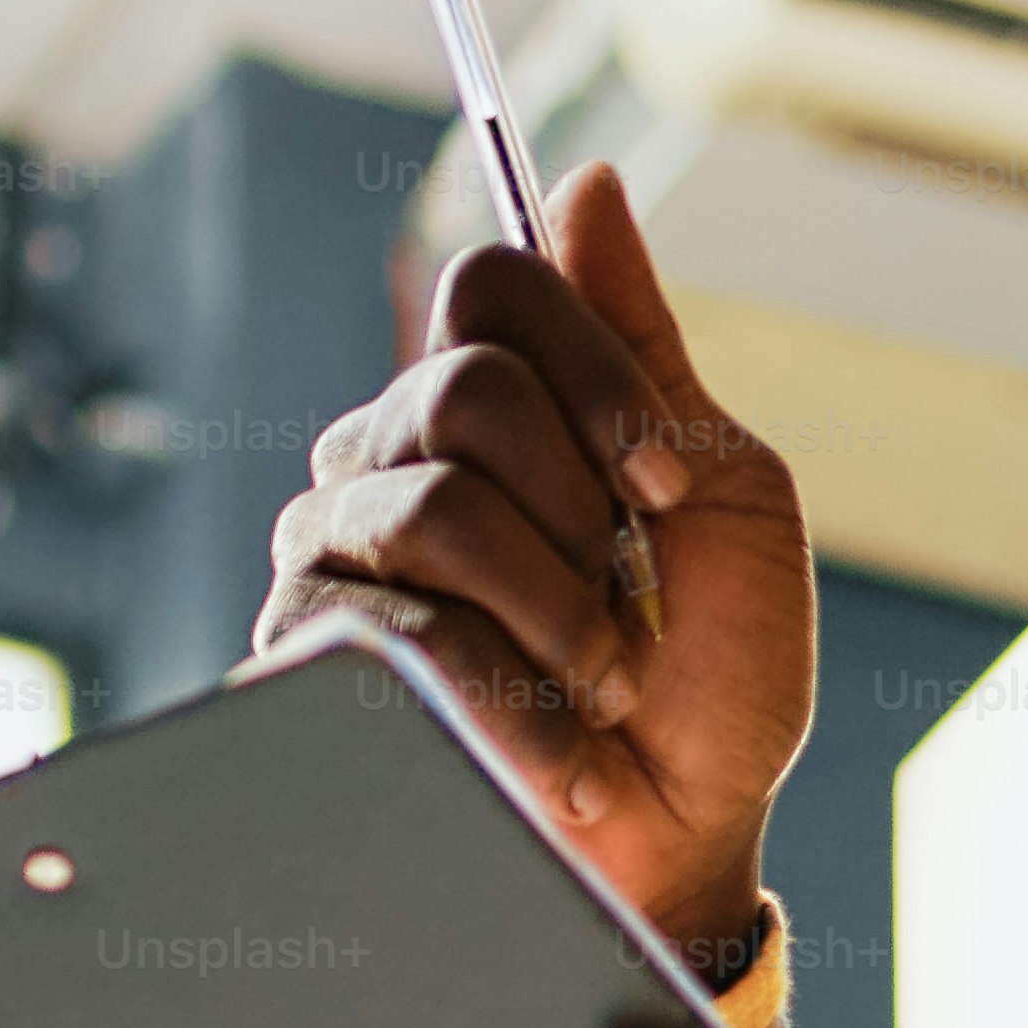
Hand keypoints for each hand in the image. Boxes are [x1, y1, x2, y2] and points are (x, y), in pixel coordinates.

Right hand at [258, 164, 812, 959]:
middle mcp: (393, 455)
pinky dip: (518, 698)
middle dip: (585, 510)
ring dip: (563, 614)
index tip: (664, 486)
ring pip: (439, 502)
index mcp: (494, 404)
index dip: (594, 372)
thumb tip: (587, 180)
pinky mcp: (307, 657)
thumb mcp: (720, 496)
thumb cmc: (710, 681)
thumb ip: (643, 347)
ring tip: (602, 689)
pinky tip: (562, 751)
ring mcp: (337, 551)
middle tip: (626, 607)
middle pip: (465, 384)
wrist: (679, 847)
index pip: (493, 284)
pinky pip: (401, 625)